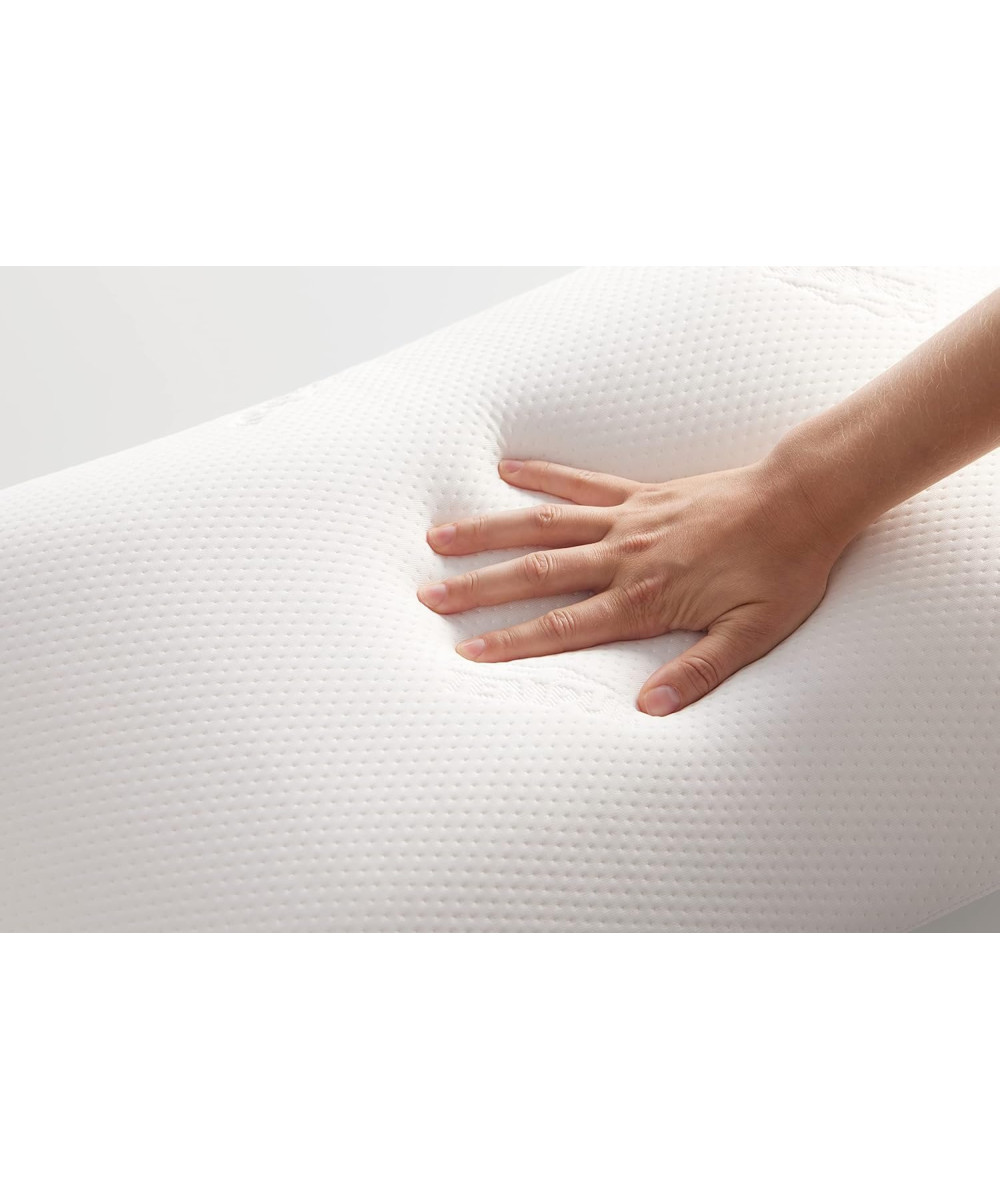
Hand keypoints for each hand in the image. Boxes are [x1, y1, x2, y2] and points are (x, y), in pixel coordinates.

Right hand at [418, 457, 846, 714]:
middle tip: (428, 596)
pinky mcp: (639, 494)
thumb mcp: (753, 634)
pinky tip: (506, 469)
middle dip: (478, 588)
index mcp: (644, 599)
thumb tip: (651, 710)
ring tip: (440, 536)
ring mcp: (627, 520)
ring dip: (490, 532)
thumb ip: (700, 673)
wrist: (804, 501)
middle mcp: (623, 557)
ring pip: (544, 526)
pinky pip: (580, 482)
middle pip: (536, 574)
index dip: (514, 641)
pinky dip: (542, 475)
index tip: (468, 651)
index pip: (565, 626)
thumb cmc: (783, 572)